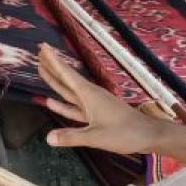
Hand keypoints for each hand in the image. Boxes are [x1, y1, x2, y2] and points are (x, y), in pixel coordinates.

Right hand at [37, 44, 164, 155]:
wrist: (147, 135)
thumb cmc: (124, 133)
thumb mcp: (96, 137)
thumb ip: (72, 136)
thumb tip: (47, 137)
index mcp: (89, 95)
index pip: (66, 74)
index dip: (53, 61)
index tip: (42, 47)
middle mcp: (89, 95)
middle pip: (66, 78)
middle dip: (52, 67)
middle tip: (38, 54)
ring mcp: (93, 104)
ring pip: (69, 91)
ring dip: (56, 82)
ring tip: (42, 71)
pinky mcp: (95, 114)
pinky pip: (74, 106)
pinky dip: (63, 104)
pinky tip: (51, 102)